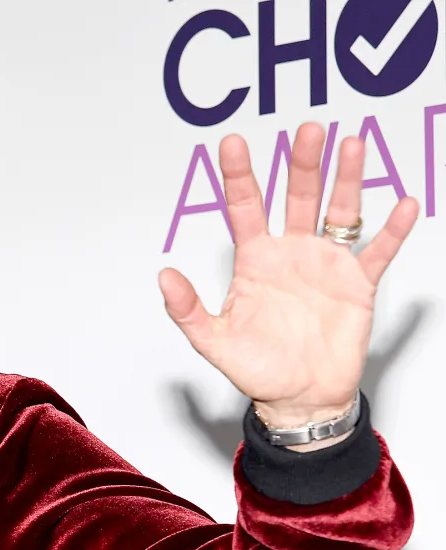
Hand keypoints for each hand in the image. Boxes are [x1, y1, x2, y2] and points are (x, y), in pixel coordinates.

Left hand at [159, 122, 419, 428]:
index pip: (245, 208)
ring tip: (352, 145)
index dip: (239, 176)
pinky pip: (378, 252)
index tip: (233, 143)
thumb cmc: (256, 368)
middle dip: (302, 164)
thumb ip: (188, 309)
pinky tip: (406, 205)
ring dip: (346, 180)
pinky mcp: (357, 285)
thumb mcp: (213, 341)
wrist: (299, 398)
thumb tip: (163, 276)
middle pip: (296, 197)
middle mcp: (291, 253)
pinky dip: (393, 231)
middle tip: (308, 130)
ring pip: (338, 212)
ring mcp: (325, 264)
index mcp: (254, 260)